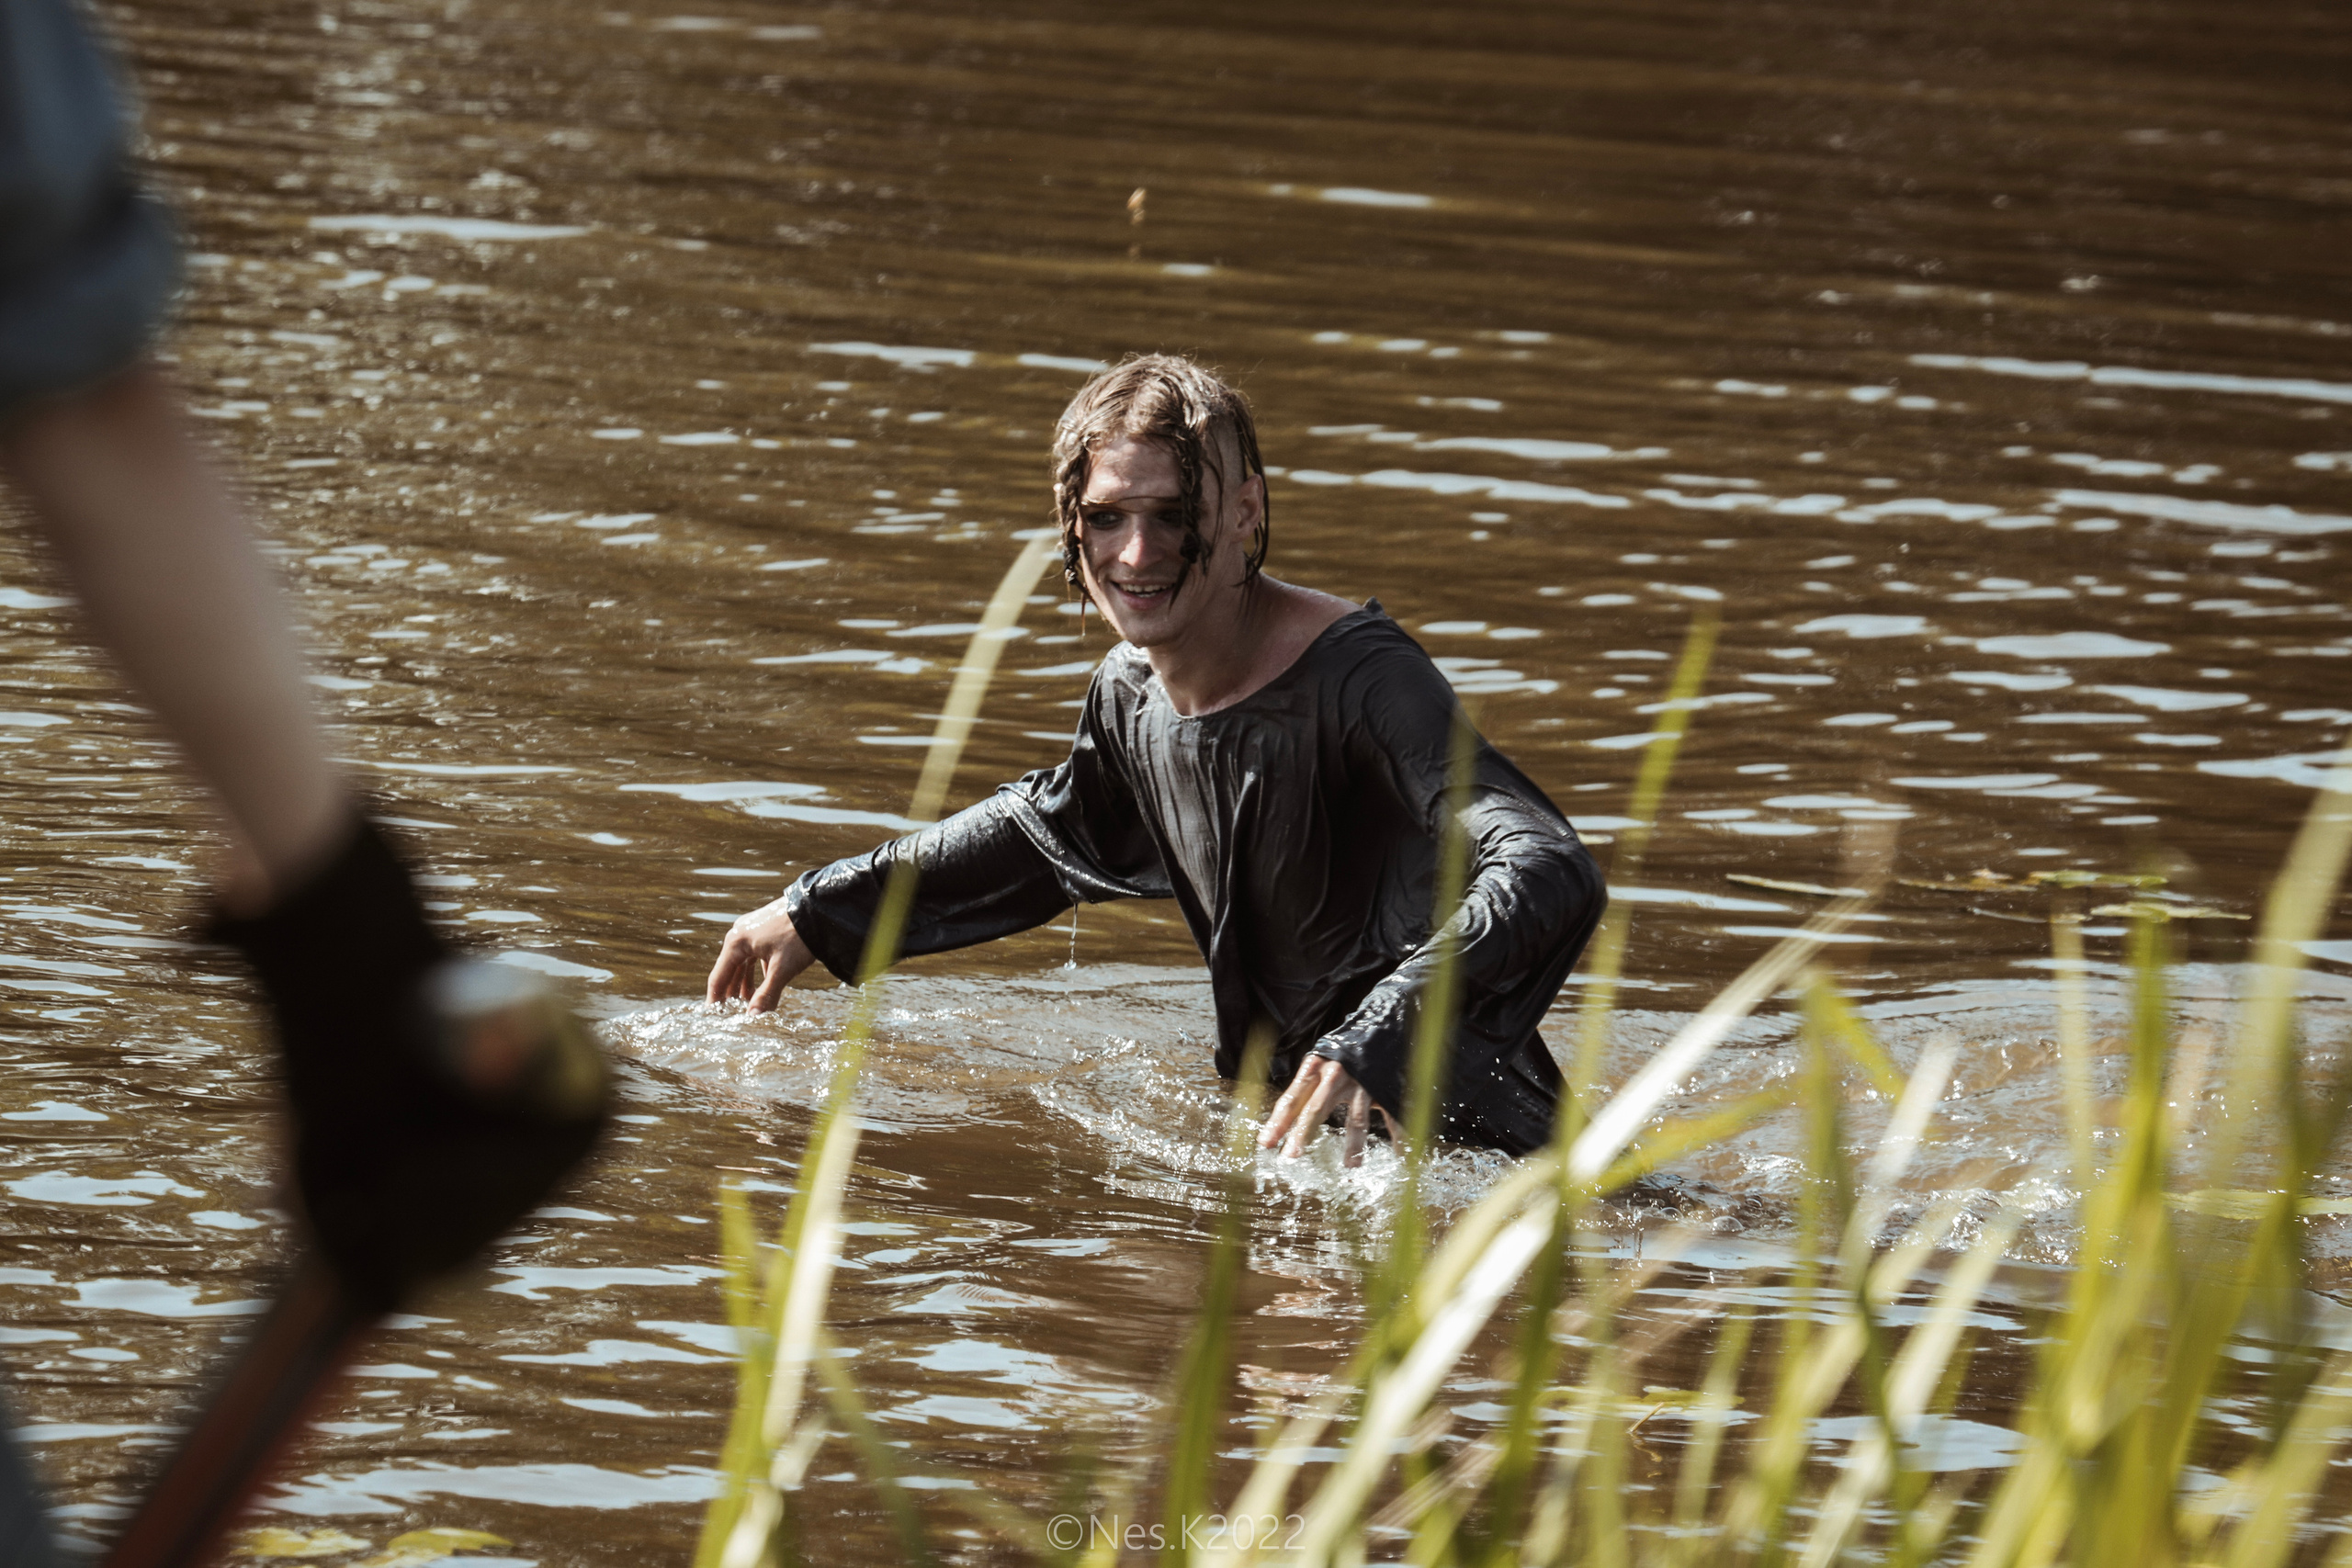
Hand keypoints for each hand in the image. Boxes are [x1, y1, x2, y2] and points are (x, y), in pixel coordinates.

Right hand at [706, 895, 816, 1010]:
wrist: (820, 908)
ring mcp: (753, 930)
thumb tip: (753, 1018)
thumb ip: (766, 994)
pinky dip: (757, 972)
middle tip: (729, 1015)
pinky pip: (755, 955)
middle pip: (729, 970)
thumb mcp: (782, 969)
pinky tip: (763, 985)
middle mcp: (740, 934)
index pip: (718, 978)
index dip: (715, 1000)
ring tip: (747, 1004)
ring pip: (743, 963)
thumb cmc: (798, 937)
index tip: (713, 1018)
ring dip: (745, 983)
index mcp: (736, 943)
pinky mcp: (766, 929)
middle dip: (730, 993)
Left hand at [1258, 1055, 1400, 1167]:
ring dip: (1354, 1145)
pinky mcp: (1384, 1088)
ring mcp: (1362, 1083)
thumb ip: (1305, 1090)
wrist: (1380, 1024)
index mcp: (1315, 1068)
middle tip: (1291, 1157)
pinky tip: (1400, 1154)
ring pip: (1356, 1118)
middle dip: (1303, 1134)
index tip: (1265, 1143)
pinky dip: (1398, 1136)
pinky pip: (1391, 1116)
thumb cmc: (1342, 1050)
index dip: (1278, 1122)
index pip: (1292, 1098)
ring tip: (1350, 1166)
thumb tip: (1282, 1122)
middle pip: (1317, 1108)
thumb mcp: (1319, 1062)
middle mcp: (1336, 1075)